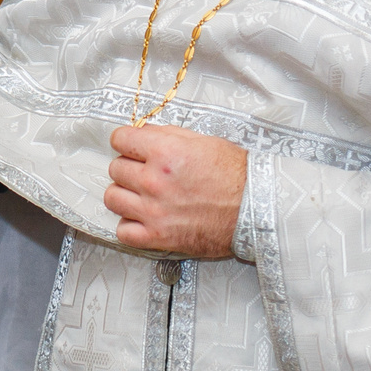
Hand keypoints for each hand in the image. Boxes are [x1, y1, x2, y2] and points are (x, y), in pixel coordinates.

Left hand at [106, 125, 246, 259]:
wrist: (257, 209)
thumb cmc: (237, 175)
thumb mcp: (204, 141)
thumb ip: (167, 135)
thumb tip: (143, 133)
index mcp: (165, 152)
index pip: (120, 139)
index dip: (127, 141)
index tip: (133, 147)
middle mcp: (154, 181)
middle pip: (115, 168)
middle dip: (129, 167)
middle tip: (146, 172)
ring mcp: (153, 211)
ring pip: (112, 198)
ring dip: (124, 194)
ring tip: (142, 195)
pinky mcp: (158, 237)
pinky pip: (122, 230)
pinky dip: (129, 225)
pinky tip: (143, 218)